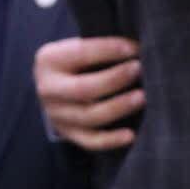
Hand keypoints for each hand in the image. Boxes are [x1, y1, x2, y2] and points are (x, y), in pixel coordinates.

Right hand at [34, 36, 143, 150]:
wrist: (57, 86)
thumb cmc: (78, 62)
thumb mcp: (78, 48)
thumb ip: (100, 49)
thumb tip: (138, 47)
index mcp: (49, 60)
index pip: (80, 53)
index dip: (109, 50)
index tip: (135, 48)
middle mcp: (47, 88)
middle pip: (83, 89)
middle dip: (114, 79)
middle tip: (139, 70)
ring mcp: (56, 114)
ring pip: (89, 116)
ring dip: (118, 107)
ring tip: (142, 97)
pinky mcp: (68, 133)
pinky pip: (90, 141)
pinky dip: (111, 140)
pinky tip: (131, 135)